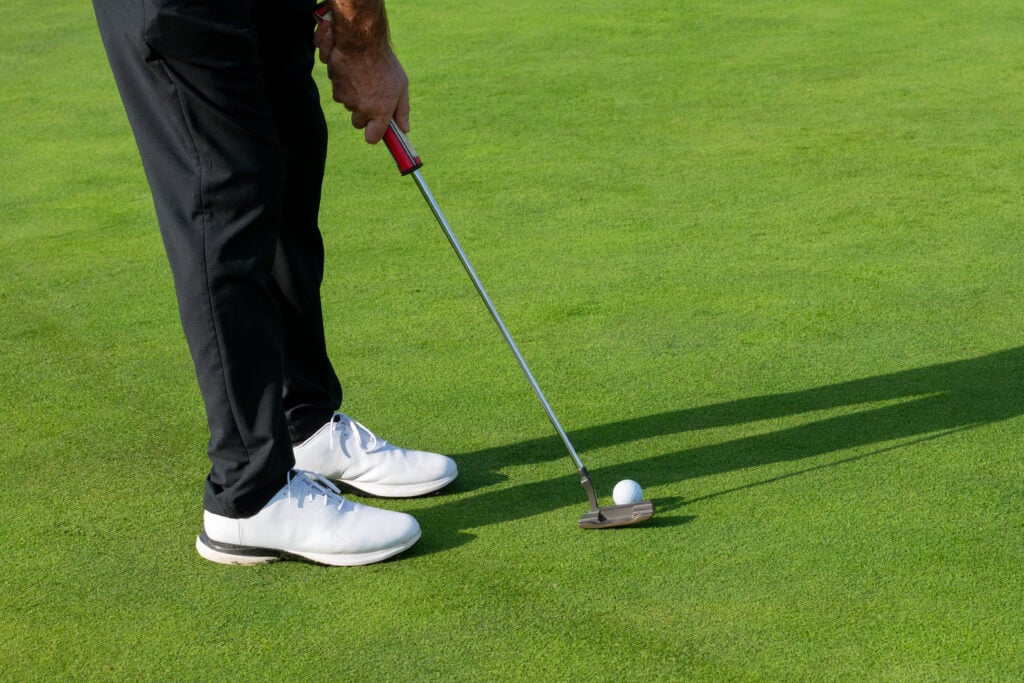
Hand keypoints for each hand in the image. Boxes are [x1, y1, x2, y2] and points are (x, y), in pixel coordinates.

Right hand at [314, 16, 409, 143]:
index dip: (373, 134)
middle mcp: (363, 109)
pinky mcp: (335, 89)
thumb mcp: (401, 86)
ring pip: (349, 106)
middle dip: (363, 113)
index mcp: (380, 111)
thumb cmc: (384, 63)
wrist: (360, 41)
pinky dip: (345, 85)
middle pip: (358, 123)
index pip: (372, 138)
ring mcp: (347, 100)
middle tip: (371, 95)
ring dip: (354, 97)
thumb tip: (405, 129)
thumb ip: (402, 110)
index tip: (376, 129)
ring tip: (364, 78)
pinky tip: (353, 73)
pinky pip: (340, 93)